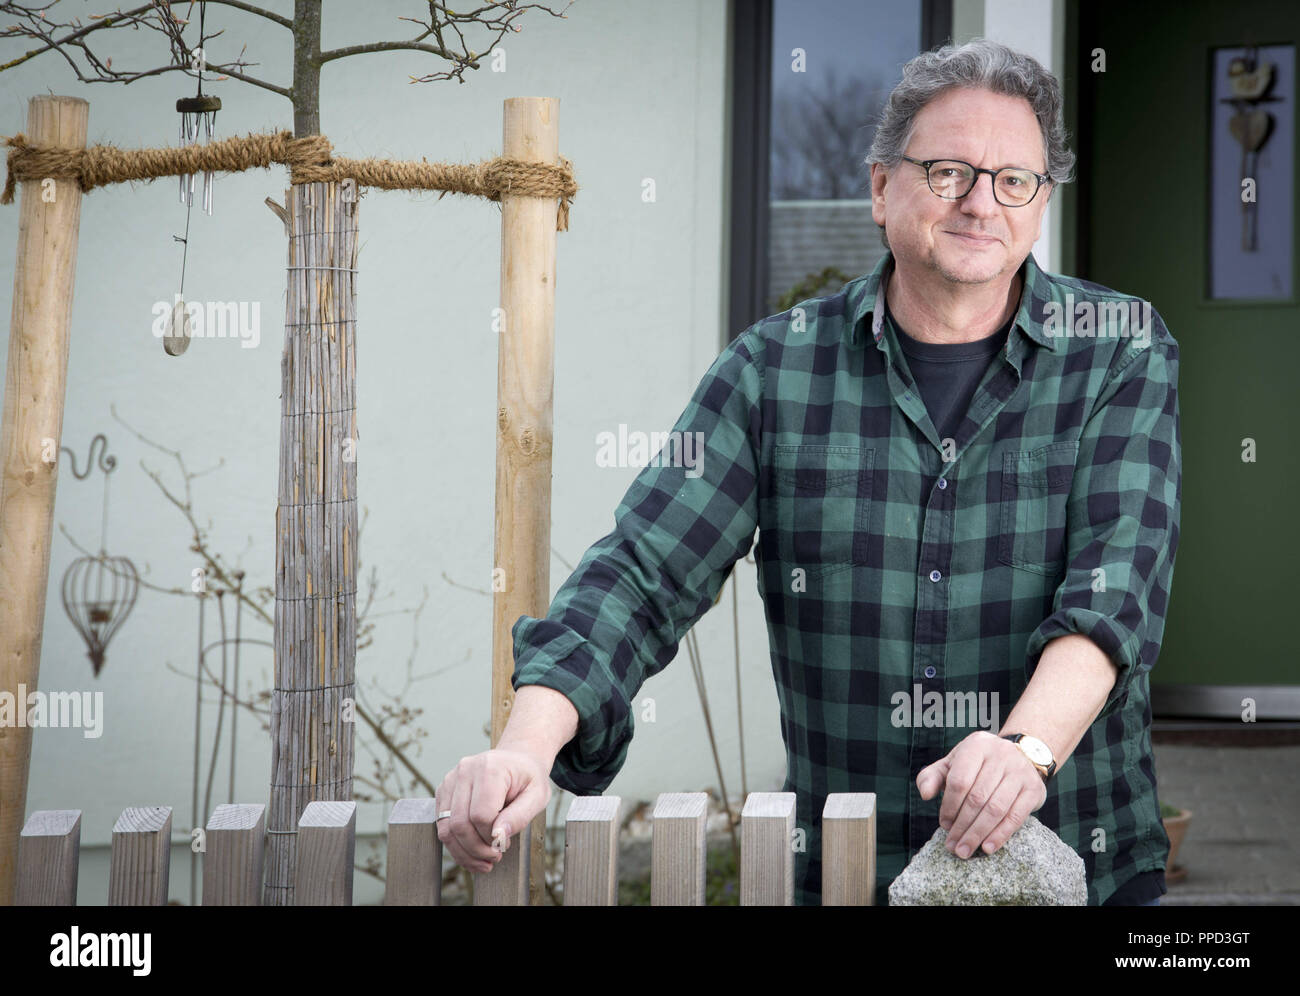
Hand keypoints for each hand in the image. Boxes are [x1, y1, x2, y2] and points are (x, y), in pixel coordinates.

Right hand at [435, 747, 551, 873]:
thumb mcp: (538, 796)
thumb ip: (520, 816)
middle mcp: (466, 770)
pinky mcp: (444, 791)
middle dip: (476, 849)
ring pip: (446, 828)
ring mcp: (451, 780)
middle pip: (459, 824)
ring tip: (483, 861)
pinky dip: (456, 845)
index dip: (491, 838)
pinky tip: (472, 853)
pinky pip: (442, 825)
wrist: (517, 760)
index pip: (481, 815)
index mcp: (490, 768)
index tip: (504, 844)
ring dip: (463, 852)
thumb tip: (498, 836)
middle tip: (494, 857)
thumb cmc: (529, 778)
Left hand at [916, 730, 1045, 859]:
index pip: (960, 780)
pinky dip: (1001, 834)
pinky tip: (988, 848)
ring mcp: (1020, 772)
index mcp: (977, 746)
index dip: (950, 806)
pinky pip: (1016, 816)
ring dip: (978, 833)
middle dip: (962, 826)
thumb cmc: (978, 764)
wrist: (1022, 755)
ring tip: (965, 850)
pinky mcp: (1034, 789)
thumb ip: (933, 776)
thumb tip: (924, 794)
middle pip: (978, 798)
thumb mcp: (953, 763)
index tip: (944, 824)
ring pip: (996, 809)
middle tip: (953, 846)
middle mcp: (1001, 755)